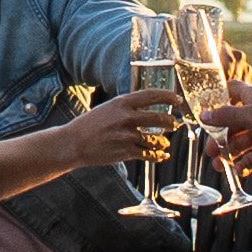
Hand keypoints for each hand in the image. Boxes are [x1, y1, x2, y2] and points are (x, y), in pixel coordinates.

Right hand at [63, 85, 182, 167]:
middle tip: (174, 124)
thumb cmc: (90, 124)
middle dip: (170, 122)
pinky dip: (157, 156)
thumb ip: (127, 107)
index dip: (168, 97)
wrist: (74, 143)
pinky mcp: (125, 152)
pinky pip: (148, 154)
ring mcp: (126, 136)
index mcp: (121, 103)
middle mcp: (126, 118)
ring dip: (163, 142)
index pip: (151, 95)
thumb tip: (148, 107)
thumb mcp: (108, 108)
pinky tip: (162, 155)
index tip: (177, 99)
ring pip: (155, 139)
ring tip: (165, 143)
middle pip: (158, 118)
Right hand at [210, 81, 251, 169]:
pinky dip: (243, 164)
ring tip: (219, 165)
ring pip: (239, 143)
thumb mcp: (251, 115)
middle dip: (218, 137)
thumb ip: (225, 116)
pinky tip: (236, 170)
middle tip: (210, 150)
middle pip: (231, 124)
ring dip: (228, 154)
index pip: (231, 91)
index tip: (204, 108)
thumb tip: (204, 116)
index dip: (218, 97)